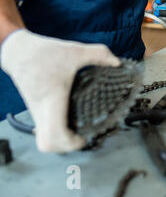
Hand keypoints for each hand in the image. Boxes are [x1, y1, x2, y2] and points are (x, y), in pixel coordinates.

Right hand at [1, 30, 120, 152]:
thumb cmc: (42, 52)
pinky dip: (56, 131)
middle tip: (82, 138)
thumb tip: (116, 62)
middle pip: (47, 144)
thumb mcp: (74, 51)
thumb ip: (98, 54)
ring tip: (78, 132)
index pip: (54, 134)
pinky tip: (70, 122)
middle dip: (66, 147)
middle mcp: (42, 109)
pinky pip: (44, 129)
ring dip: (61, 140)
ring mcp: (36, 111)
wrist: (17, 50)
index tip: (83, 138)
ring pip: (44, 138)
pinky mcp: (36, 109)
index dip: (69, 143)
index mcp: (52, 99)